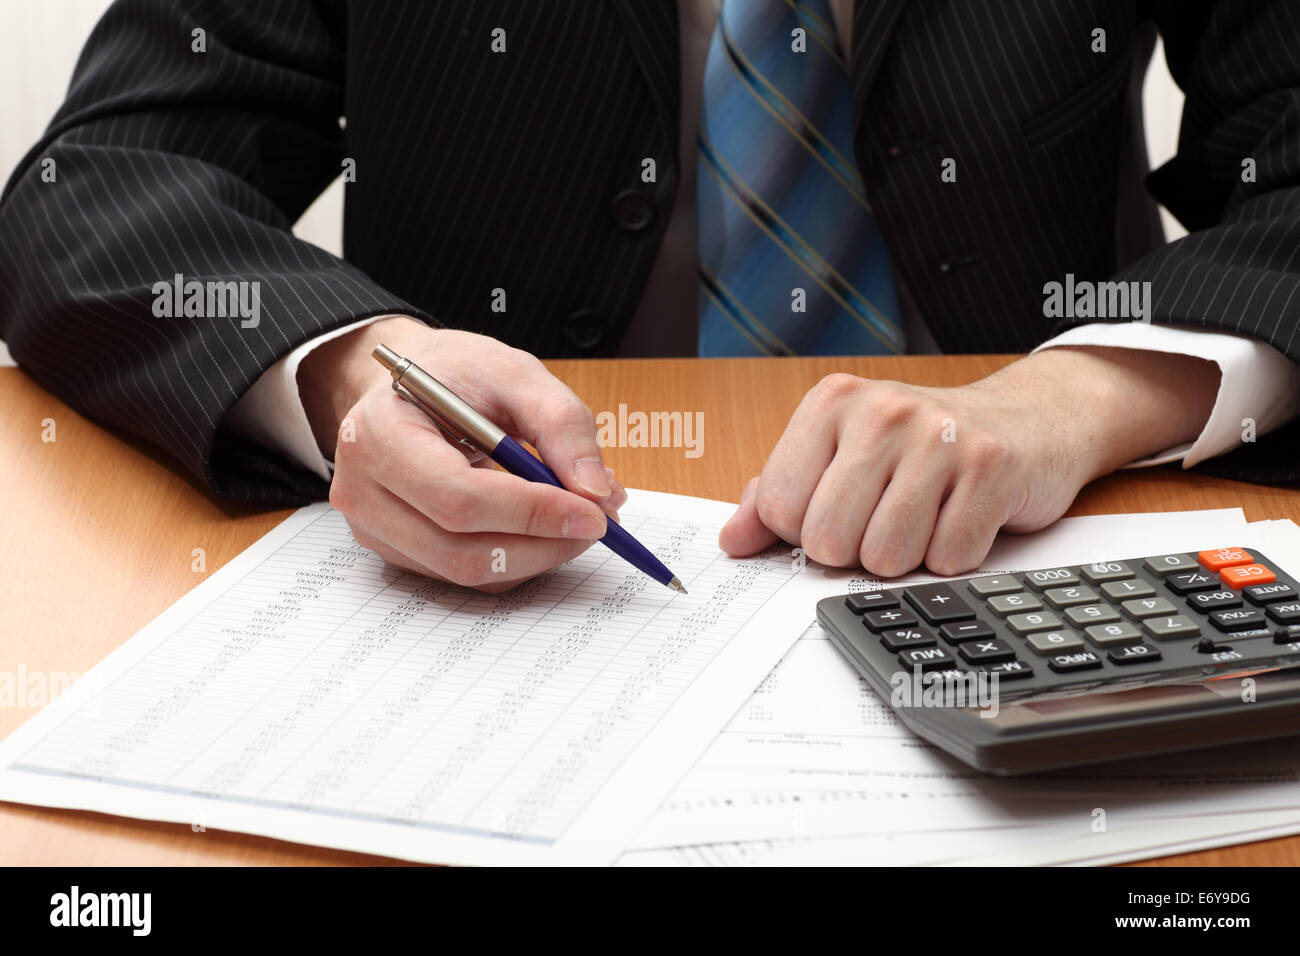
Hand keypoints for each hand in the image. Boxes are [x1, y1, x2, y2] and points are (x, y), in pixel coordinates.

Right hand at [298, 317, 625, 591]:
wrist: (409, 388)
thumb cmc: (456, 376)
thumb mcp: (515, 374)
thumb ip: (562, 425)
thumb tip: (596, 491)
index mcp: (378, 434)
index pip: (457, 498)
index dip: (532, 513)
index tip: (594, 512)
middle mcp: (361, 490)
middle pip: (460, 550)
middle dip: (543, 543)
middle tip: (599, 522)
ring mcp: (373, 529)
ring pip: (466, 573)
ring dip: (536, 556)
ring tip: (576, 518)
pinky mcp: (395, 552)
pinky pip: (464, 576)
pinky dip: (516, 559)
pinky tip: (541, 527)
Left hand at [719, 346, 1219, 576]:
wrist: (1029, 418)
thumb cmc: (923, 445)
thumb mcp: (842, 453)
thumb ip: (778, 495)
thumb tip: (732, 540)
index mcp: (831, 403)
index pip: (779, 508)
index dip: (803, 533)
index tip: (834, 515)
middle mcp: (882, 411)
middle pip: (829, 540)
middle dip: (855, 552)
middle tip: (884, 521)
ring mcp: (939, 437)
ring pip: (887, 557)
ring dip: (906, 558)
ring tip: (924, 518)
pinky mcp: (991, 468)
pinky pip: (947, 558)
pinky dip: (953, 557)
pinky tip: (962, 519)